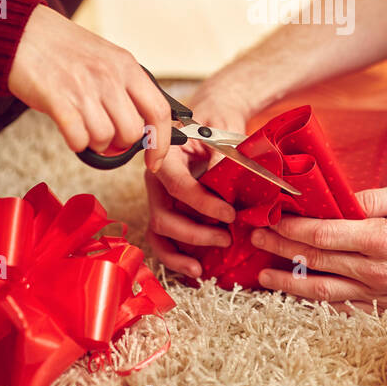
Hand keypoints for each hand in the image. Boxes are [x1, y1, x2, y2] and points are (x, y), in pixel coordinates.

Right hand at [8, 5, 172, 168]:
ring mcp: (84, 88)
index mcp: (127, 66)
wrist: (23, 31)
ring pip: (105, 138)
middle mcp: (109, 76)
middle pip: (132, 131)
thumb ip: (126, 88)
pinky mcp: (57, 100)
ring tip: (84, 126)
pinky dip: (76, 142)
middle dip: (120, 142)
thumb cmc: (65, 49)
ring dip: (95, 142)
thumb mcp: (107, 58)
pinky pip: (79, 139)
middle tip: (105, 134)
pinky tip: (70, 130)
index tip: (154, 159)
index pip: (159, 110)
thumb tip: (141, 128)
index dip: (161, 142)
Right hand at [144, 90, 253, 278]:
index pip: (177, 184)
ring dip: (181, 251)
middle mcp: (157, 178)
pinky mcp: (166, 210)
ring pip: (158, 231)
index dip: (203, 204)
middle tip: (227, 237)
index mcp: (167, 154)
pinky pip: (162, 239)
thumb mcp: (224, 131)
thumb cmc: (218, 121)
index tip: (230, 214)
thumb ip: (222, 156)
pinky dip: (175, 257)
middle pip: (162, 215)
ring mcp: (158, 196)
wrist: (212, 116)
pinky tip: (194, 270)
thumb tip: (223, 184)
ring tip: (204, 267)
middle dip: (194, 232)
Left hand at [252, 180, 386, 310]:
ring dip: (290, 283)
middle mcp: (379, 271)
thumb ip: (371, 197)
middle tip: (255, 238)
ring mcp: (382, 292)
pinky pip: (345, 307)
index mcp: (383, 240)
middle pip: (317, 262)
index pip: (324, 236)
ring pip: (324, 291)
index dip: (293, 228)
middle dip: (281, 248)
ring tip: (263, 277)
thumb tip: (335, 198)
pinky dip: (318, 302)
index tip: (271, 218)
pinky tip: (298, 296)